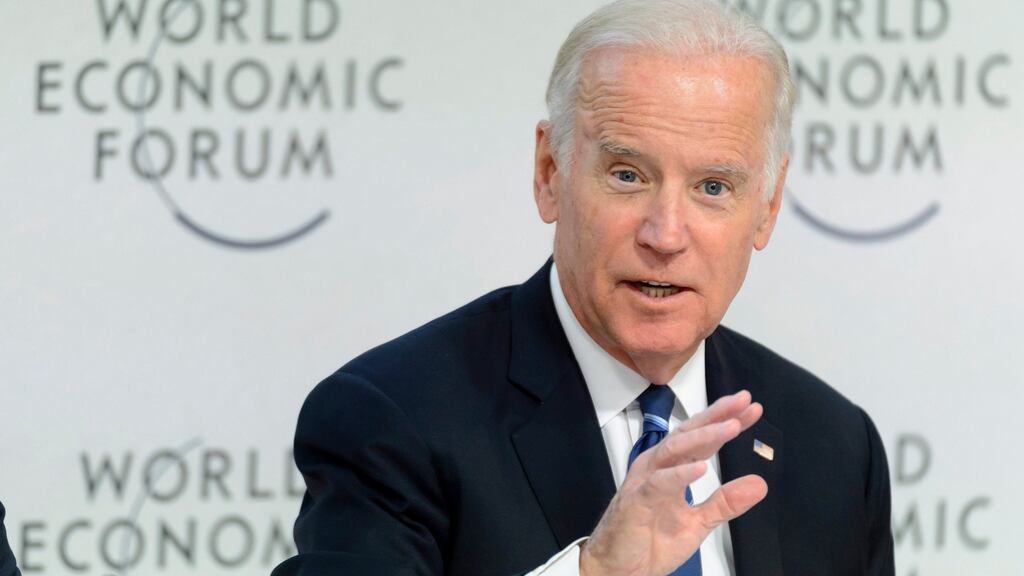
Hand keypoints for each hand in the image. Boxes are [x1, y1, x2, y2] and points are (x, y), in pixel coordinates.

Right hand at [579, 390, 767, 575]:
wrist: (620, 570)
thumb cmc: (649, 542)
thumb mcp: (699, 522)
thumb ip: (726, 502)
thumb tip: (759, 483)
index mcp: (672, 469)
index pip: (701, 438)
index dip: (725, 421)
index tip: (751, 409)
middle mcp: (657, 468)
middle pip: (688, 433)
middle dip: (716, 416)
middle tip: (742, 402)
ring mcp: (645, 482)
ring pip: (674, 449)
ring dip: (704, 437)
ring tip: (730, 427)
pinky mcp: (636, 502)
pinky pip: (658, 483)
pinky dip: (680, 474)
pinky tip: (701, 467)